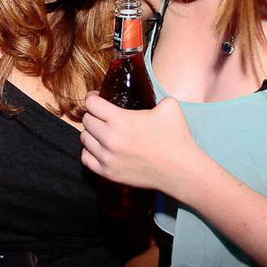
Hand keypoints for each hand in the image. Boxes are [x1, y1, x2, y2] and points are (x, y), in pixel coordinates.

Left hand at [81, 92, 199, 196]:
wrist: (181, 171)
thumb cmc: (176, 138)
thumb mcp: (169, 106)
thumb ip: (153, 96)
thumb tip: (147, 93)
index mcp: (121, 120)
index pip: (91, 103)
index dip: (93, 97)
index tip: (97, 98)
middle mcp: (110, 138)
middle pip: (86, 120)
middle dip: (93, 114)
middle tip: (103, 115)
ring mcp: (108, 158)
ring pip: (84, 139)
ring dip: (92, 133)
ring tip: (102, 132)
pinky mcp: (109, 173)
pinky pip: (86, 158)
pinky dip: (90, 151)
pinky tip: (100, 148)